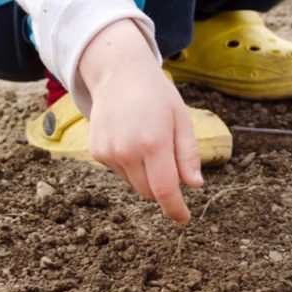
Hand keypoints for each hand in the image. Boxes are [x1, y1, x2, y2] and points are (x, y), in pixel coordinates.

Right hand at [78, 20, 202, 224]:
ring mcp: (108, 153)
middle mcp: (127, 151)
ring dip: (145, 174)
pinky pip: (119, 172)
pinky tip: (131, 138)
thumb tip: (194, 186)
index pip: (165, 191)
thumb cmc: (156, 94)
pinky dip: (129, 164)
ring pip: (134, 183)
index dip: (176, 209)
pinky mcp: (96, 152)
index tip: (184, 218)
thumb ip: (188, 154)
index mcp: (154, 142)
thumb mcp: (180, 118)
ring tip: (147, 140)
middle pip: (149, 192)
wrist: (119, 72)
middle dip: (162, 186)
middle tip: (168, 156)